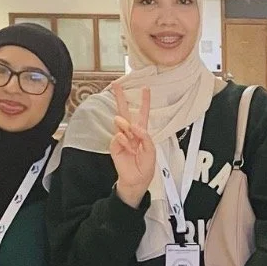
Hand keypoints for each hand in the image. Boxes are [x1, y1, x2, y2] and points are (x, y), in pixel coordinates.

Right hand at [110, 84, 156, 207]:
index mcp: (142, 133)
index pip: (143, 114)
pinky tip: (128, 146)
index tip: (145, 89)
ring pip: (120, 121)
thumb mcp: (152, 152)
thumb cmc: (144, 168)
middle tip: (116, 85)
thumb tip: (135, 126)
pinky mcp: (115, 145)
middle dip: (121, 98)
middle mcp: (131, 133)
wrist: (135, 180)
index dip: (144, 102)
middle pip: (125, 112)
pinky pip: (118, 136)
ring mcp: (122, 138)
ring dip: (125, 124)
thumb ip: (146, 137)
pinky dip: (124, 140)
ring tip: (130, 132)